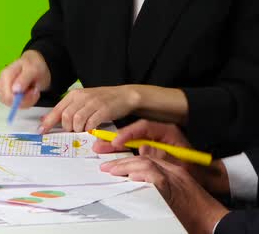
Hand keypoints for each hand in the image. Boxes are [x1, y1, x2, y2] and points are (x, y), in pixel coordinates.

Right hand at [0, 50, 50, 108]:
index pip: (8, 96)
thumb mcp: (33, 69)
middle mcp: (1, 83)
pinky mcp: (6, 94)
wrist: (35, 64)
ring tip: (33, 91)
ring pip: (11, 104)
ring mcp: (3, 89)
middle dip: (25, 100)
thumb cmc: (34, 65)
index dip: (22, 98)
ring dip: (26, 101)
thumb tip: (15, 90)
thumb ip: (24, 79)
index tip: (34, 92)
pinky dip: (24, 102)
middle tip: (35, 92)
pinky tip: (29, 94)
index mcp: (6, 75)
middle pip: (8, 101)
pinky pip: (13, 104)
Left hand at [40, 85, 138, 132]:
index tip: (42, 131)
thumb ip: (68, 109)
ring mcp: (93, 103)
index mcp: (74, 95)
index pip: (57, 109)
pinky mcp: (104, 110)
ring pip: (76, 120)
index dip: (48, 122)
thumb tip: (49, 119)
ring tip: (83, 129)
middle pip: (65, 116)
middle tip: (73, 130)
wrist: (124, 96)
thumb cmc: (102, 100)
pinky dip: (89, 129)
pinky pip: (91, 123)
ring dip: (78, 129)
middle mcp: (82, 97)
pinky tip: (91, 129)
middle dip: (67, 127)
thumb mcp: (83, 101)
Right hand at [93, 120, 230, 195]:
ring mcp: (152, 141)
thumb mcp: (182, 162)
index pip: (143, 127)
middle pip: (133, 133)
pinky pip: (132, 148)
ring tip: (99, 150)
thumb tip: (143, 149)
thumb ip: (164, 154)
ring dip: (115, 145)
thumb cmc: (196, 170)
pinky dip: (120, 151)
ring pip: (130, 140)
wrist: (205, 177)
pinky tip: (110, 156)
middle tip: (100, 145)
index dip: (128, 134)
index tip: (117, 142)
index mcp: (167, 131)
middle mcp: (158, 134)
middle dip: (115, 139)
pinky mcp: (149, 149)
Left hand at [101, 156, 228, 233]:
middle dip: (123, 161)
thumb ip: (158, 183)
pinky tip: (128, 177)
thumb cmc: (195, 213)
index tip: (114, 166)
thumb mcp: (176, 194)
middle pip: (144, 158)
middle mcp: (174, 171)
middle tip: (107, 167)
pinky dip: (140, 174)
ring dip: (126, 166)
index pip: (148, 158)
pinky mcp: (173, 186)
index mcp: (175, 172)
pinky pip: (154, 176)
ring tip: (112, 170)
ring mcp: (175, 177)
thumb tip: (135, 181)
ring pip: (146, 163)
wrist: (215, 222)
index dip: (129, 161)